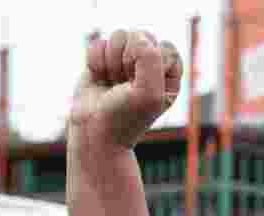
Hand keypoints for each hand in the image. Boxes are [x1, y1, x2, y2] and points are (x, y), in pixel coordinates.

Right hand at [69, 29, 182, 149]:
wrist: (94, 132)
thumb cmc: (125, 118)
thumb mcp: (148, 93)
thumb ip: (150, 60)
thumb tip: (137, 36)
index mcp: (169, 76)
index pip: (166, 47)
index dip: (150, 60)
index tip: (140, 81)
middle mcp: (149, 67)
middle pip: (141, 36)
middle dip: (128, 58)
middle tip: (124, 83)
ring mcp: (125, 62)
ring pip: (119, 35)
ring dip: (111, 61)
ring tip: (112, 82)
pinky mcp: (103, 60)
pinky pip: (99, 42)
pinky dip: (95, 61)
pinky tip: (99, 78)